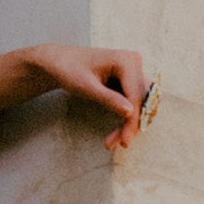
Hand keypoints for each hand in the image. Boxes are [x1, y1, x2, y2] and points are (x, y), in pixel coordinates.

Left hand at [29, 42, 148, 150]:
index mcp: (126, 60)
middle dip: (132, 124)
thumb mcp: (86, 87)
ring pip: (142, 103)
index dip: (133, 120)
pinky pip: (135, 101)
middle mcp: (134, 63)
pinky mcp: (130, 80)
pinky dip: (128, 117)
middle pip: (143, 100)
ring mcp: (134, 71)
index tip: (125, 140)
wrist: (60, 62)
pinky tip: (117, 131)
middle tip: (120, 143)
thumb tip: (130, 112)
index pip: (136, 95)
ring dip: (131, 123)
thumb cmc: (69, 70)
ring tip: (115, 140)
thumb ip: (108, 98)